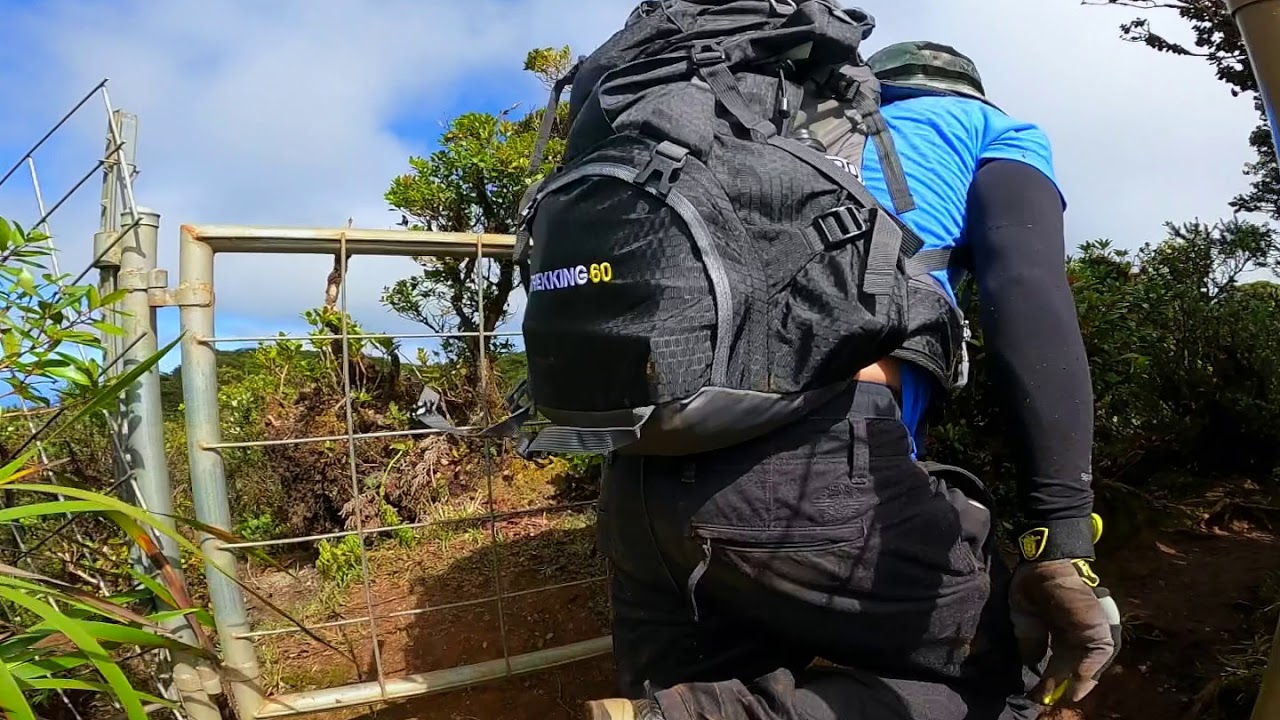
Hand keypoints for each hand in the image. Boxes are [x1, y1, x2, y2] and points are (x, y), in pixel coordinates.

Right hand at [1009, 514, 1120, 706]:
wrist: (1045, 565)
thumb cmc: (1032, 587)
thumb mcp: (1024, 620)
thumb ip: (1029, 642)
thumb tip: (1030, 664)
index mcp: (1060, 635)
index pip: (1057, 664)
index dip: (1047, 679)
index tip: (1035, 694)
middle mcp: (1076, 637)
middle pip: (1072, 669)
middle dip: (1060, 686)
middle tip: (1047, 701)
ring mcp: (1089, 634)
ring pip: (1087, 666)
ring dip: (1076, 684)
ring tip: (1063, 699)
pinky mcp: (1099, 630)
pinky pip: (1097, 655)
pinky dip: (1089, 672)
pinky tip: (1077, 686)